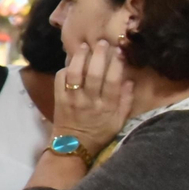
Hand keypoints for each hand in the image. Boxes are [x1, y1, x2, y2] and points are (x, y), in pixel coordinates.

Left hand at [53, 39, 133, 153]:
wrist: (73, 147)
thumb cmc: (99, 133)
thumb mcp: (119, 122)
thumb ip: (126, 102)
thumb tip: (130, 81)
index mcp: (107, 106)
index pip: (112, 81)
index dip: (116, 64)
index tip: (118, 51)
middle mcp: (89, 101)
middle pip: (93, 74)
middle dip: (98, 55)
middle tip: (101, 42)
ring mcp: (72, 100)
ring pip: (75, 74)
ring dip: (79, 58)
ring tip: (84, 46)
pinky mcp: (58, 99)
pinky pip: (60, 80)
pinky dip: (65, 69)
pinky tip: (70, 62)